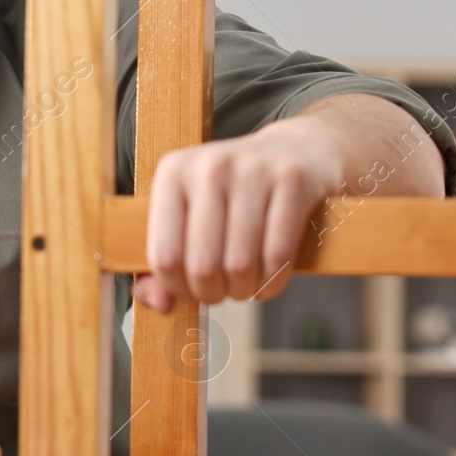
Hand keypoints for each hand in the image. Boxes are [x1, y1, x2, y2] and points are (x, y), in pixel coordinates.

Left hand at [135, 112, 343, 312]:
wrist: (296, 149)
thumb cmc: (231, 195)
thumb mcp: (188, 214)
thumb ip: (164, 263)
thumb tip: (159, 305)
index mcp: (172, 173)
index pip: (164, 256)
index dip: (177, 288)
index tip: (190, 288)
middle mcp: (210, 167)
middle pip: (203, 266)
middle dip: (213, 293)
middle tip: (222, 290)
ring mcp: (254, 170)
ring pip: (241, 264)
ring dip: (244, 289)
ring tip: (245, 285)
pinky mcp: (293, 180)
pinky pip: (278, 254)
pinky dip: (273, 280)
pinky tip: (270, 277)